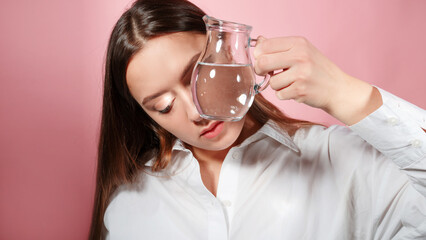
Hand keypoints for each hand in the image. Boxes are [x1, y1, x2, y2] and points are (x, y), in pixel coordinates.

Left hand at [253, 36, 381, 124]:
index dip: (258, 55)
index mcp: (298, 43)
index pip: (265, 45)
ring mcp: (301, 73)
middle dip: (260, 70)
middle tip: (266, 73)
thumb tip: (258, 42)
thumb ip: (280, 47)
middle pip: (262, 62)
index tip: (262, 61)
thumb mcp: (302, 51)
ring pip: (271, 82)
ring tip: (290, 83)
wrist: (338, 88)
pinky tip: (296, 90)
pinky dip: (284, 95)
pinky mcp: (301, 90)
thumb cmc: (317, 69)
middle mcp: (300, 56)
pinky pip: (279, 94)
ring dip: (276, 85)